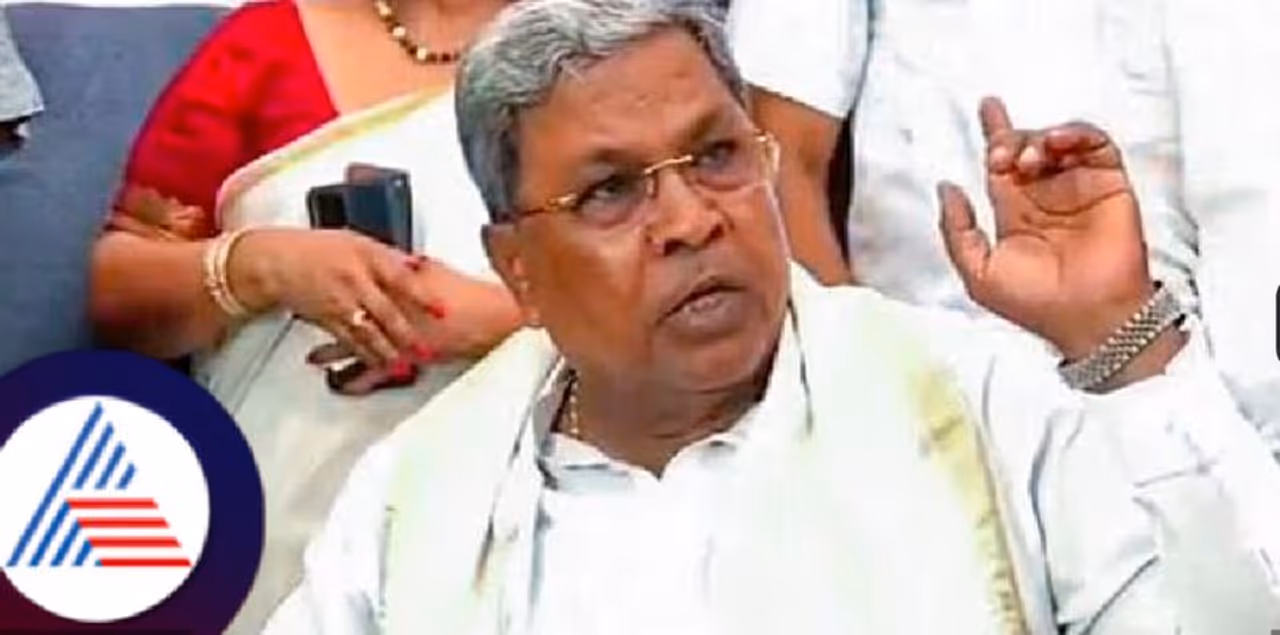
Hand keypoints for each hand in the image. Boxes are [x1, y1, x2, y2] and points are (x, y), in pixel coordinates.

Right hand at [227, 228, 440, 367]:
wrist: (276, 262)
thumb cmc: (317, 249)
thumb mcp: (357, 240)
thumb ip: (389, 255)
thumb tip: (419, 265)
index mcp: (364, 257)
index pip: (400, 278)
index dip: (423, 295)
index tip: (442, 310)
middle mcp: (353, 281)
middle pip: (385, 312)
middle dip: (408, 335)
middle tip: (427, 351)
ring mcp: (339, 303)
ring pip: (368, 332)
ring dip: (388, 352)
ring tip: (406, 366)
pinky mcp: (327, 320)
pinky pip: (349, 341)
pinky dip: (365, 355)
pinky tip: (379, 365)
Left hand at [301, 260, 521, 393]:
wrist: (489, 318)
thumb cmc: (469, 295)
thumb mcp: (437, 272)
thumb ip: (414, 268)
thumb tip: (402, 261)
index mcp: (396, 283)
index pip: (358, 284)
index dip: (335, 286)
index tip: (317, 286)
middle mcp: (392, 308)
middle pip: (349, 314)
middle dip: (325, 318)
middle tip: (305, 321)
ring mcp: (398, 334)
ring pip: (358, 344)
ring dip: (333, 351)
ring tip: (314, 357)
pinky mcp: (408, 356)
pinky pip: (376, 371)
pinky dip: (358, 379)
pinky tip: (344, 384)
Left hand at [938, 97, 1152, 358]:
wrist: (1088, 317)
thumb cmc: (1034, 304)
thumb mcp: (979, 273)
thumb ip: (956, 231)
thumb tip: (946, 188)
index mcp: (1016, 213)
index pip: (1001, 165)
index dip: (994, 134)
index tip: (988, 107)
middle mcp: (1047, 196)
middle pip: (1025, 146)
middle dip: (1009, 139)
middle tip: (1001, 154)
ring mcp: (1079, 188)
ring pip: (1057, 141)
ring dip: (1038, 138)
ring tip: (1028, 157)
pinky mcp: (1110, 184)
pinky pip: (1097, 145)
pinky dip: (1077, 133)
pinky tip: (1058, 142)